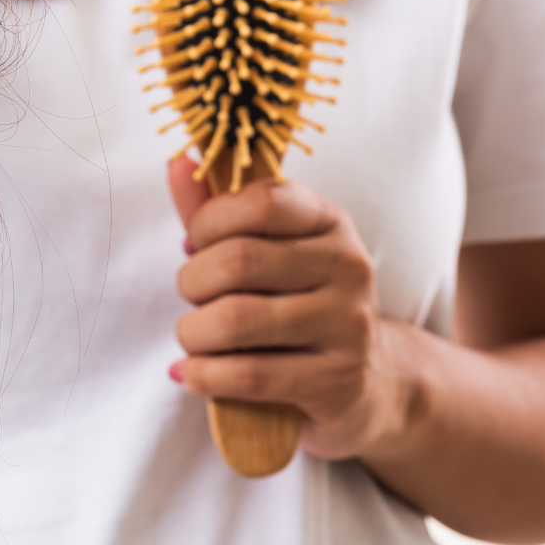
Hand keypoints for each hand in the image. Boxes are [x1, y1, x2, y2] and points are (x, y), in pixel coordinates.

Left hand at [165, 157, 415, 459]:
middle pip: (238, 261)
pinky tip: (191, 373)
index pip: (261, 201)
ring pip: (237, 320)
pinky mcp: (339, 380)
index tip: (194, 245)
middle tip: (193, 298)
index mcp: (330, 222)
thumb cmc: (295, 303)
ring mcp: (349, 325)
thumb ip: (216, 211)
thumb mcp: (263, 250)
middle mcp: (349, 267)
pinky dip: (202, 375)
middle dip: (192, 282)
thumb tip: (177, 163)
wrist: (367, 381)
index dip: (209, 222)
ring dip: (193, 332)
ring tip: (193, 337)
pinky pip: (248, 375)